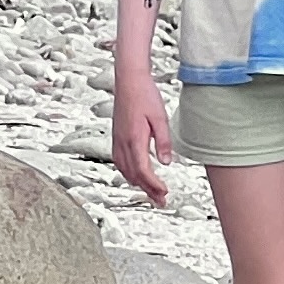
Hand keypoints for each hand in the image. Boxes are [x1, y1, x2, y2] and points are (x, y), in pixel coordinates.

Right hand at [110, 68, 174, 206]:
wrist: (128, 82)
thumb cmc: (145, 96)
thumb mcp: (160, 118)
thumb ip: (163, 142)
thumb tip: (167, 163)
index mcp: (134, 139)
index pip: (142, 170)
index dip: (153, 185)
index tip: (165, 193)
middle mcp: (122, 143)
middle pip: (133, 175)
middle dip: (147, 190)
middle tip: (161, 201)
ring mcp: (117, 141)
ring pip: (125, 170)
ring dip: (138, 184)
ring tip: (152, 193)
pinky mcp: (116, 138)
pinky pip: (120, 162)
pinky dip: (130, 173)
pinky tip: (138, 176)